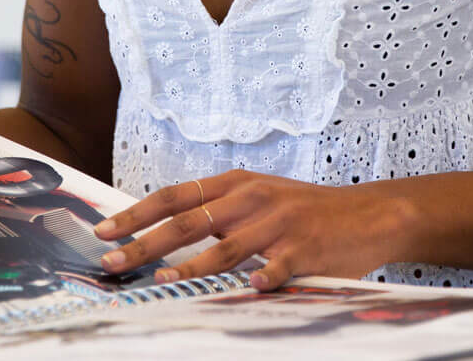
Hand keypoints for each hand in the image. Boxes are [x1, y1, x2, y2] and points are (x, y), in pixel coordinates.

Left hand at [90, 169, 413, 291]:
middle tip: (114, 261)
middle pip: (188, 221)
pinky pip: (277, 266)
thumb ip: (217, 210)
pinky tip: (248, 288)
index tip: (104, 230)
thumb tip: (164, 229)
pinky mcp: (304, 249)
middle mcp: (252, 199)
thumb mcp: (258, 198)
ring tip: (163, 282)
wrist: (368, 214)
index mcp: (236, 184)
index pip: (174, 196)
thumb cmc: (305, 211)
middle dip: (146, 243)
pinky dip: (262, 277)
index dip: (137, 213)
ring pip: (226, 246)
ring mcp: (279, 224)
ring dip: (192, 266)